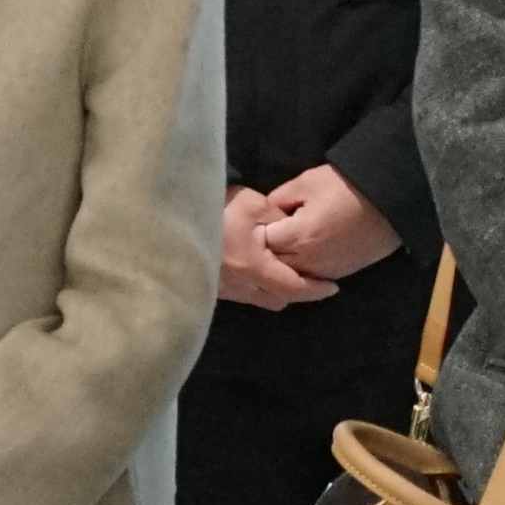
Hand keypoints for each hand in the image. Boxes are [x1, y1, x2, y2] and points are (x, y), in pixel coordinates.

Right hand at [218, 187, 338, 312]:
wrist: (171, 223)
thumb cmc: (213, 209)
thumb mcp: (252, 204)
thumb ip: (278, 218)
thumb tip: (294, 228)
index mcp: (254, 267)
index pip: (294, 288)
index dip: (316, 290)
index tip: (334, 287)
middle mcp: (241, 286)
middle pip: (279, 300)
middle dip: (298, 292)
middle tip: (312, 277)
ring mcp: (225, 291)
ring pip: (261, 300)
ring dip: (277, 291)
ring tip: (287, 273)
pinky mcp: (213, 289)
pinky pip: (244, 296)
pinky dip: (258, 287)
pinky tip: (260, 270)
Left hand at [251, 164, 402, 289]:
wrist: (391, 201)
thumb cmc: (346, 187)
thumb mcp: (306, 182)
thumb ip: (278, 198)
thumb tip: (263, 212)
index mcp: (297, 236)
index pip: (261, 242)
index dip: (257, 231)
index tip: (258, 221)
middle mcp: (308, 260)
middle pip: (273, 263)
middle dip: (267, 249)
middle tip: (270, 233)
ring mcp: (325, 270)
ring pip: (291, 275)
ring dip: (284, 262)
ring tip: (285, 244)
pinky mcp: (339, 274)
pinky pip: (311, 277)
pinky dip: (303, 269)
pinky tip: (304, 253)